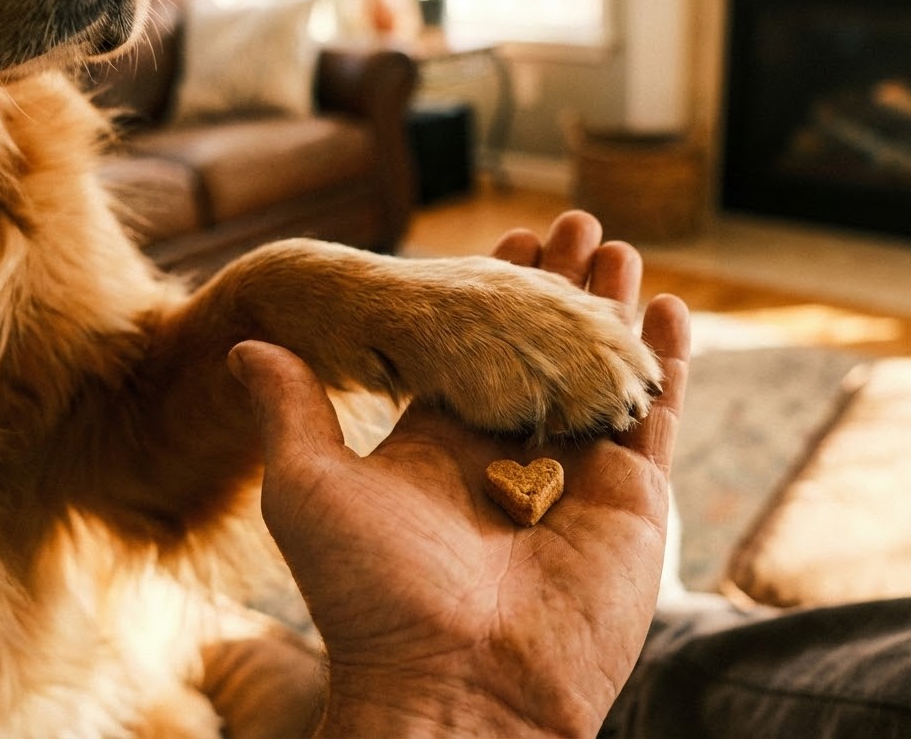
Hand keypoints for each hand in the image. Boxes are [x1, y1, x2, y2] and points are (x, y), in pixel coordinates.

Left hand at [228, 211, 690, 737]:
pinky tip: (666, 307)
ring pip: (600, 373)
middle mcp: (511, 457)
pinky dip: (666, 363)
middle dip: (558, 288)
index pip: (474, 352)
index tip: (508, 237)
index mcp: (441, 447)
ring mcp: (576, 478)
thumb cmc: (375, 598)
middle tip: (574, 222)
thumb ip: (290, 411)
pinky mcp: (631, 501)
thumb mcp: (312, 490)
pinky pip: (654, 418)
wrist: (459, 689)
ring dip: (611, 310)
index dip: (491, 295)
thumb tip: (245, 346)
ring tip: (616, 245)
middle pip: (542, 353)